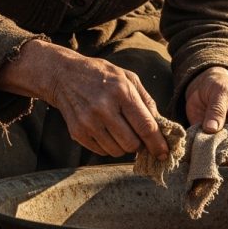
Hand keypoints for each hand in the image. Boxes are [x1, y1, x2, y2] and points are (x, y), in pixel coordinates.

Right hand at [0, 38, 169, 159]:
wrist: (64, 75)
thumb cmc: (101, 75)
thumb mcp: (127, 77)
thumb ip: (146, 100)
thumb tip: (161, 126)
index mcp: (121, 91)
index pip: (145, 126)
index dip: (157, 143)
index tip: (163, 153)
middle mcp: (104, 107)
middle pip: (132, 144)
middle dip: (139, 145)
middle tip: (138, 137)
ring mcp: (88, 121)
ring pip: (117, 151)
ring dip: (123, 146)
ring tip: (119, 130)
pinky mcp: (77, 132)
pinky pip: (101, 152)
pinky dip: (108, 146)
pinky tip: (105, 130)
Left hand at [184, 67, 227, 164]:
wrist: (203, 85)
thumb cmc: (218, 84)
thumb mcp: (220, 91)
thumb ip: (217, 110)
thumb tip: (211, 130)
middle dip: (226, 154)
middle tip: (210, 149)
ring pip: (225, 157)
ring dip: (213, 155)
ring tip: (201, 147)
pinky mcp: (213, 142)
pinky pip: (210, 153)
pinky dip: (202, 153)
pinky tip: (194, 147)